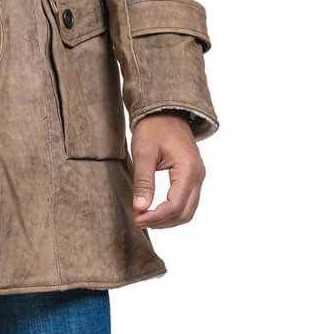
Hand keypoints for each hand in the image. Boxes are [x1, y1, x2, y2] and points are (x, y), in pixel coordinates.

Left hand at [130, 112, 205, 228]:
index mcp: (188, 169)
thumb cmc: (154, 128)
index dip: (155, 217)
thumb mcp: (144, 153)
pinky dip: (172, 211)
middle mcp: (198, 175)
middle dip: (161, 221)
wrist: (166, 112)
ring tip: (144, 218)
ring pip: (187, 211)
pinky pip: (187, 202)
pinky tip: (154, 211)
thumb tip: (140, 208)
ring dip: (167, 219)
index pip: (174, 205)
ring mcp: (198, 177)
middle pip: (184, 213)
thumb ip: (143, 182)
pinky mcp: (193, 177)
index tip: (136, 219)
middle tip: (137, 220)